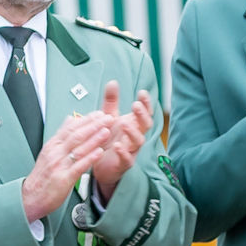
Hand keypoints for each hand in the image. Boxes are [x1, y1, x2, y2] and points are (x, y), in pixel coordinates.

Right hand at [22, 110, 113, 222]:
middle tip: (107, 117)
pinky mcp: (63, 179)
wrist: (31, 197)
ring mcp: (59, 165)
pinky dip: (89, 158)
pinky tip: (99, 152)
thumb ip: (61, 135)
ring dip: (94, 139)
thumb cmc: (43, 176)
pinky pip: (78, 166)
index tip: (99, 113)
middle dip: (93, 125)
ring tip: (106, 130)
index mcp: (53, 145)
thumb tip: (70, 119)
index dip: (86, 120)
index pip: (71, 128)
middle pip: (76, 135)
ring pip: (78, 148)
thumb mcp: (49, 151)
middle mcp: (56, 153)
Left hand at [90, 81, 152, 198]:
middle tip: (135, 105)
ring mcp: (131, 150)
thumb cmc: (107, 138)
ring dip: (133, 132)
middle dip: (142, 115)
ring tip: (125, 124)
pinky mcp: (123, 164)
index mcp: (133, 124)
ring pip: (138, 142)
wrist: (99, 163)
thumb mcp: (108, 117)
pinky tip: (117, 145)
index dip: (146, 103)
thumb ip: (111, 101)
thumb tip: (113, 82)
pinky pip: (127, 159)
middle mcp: (134, 136)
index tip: (142, 93)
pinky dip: (123, 152)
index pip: (144, 113)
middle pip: (145, 126)